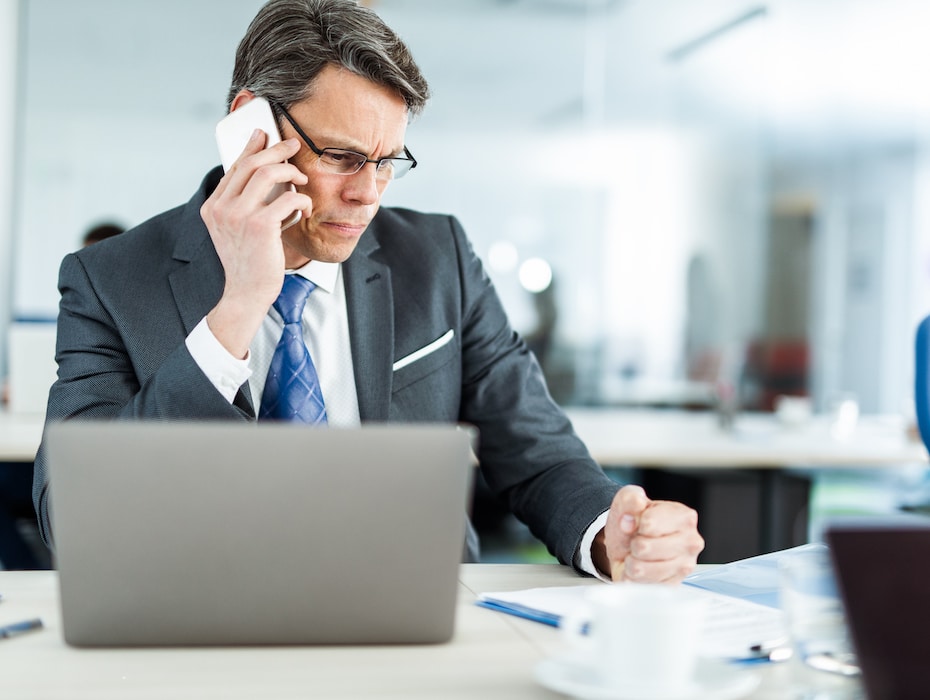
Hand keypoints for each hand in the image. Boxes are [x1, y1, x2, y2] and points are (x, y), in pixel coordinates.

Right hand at [200, 129, 311, 357]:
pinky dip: (300, 200)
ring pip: (268, 174)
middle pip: (251, 163)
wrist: (245, 293)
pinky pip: (287, 199)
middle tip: (294, 145)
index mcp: (213, 207)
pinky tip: (304, 208)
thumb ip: (246, 205)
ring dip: (291, 172)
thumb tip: (267, 177)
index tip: (265, 135)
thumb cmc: (249, 262)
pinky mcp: (260, 226)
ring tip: (302, 180)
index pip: (234, 167)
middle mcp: (221, 208)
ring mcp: (238, 216)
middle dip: (276, 149)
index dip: (251, 147)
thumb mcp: (239, 230)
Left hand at [599, 485, 703, 582]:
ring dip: (631, 561)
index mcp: (684, 517)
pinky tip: (641, 569)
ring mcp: (684, 567)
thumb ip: (630, 499)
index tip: (638, 522)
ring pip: (640, 568)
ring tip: (639, 555)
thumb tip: (638, 504)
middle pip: (644, 547)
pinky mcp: (673, 586)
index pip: (648, 523)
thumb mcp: (628, 502)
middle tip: (639, 541)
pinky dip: (632, 577)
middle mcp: (691, 543)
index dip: (634, 522)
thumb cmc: (634, 523)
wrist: (629, 546)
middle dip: (633, 543)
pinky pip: (640, 584)